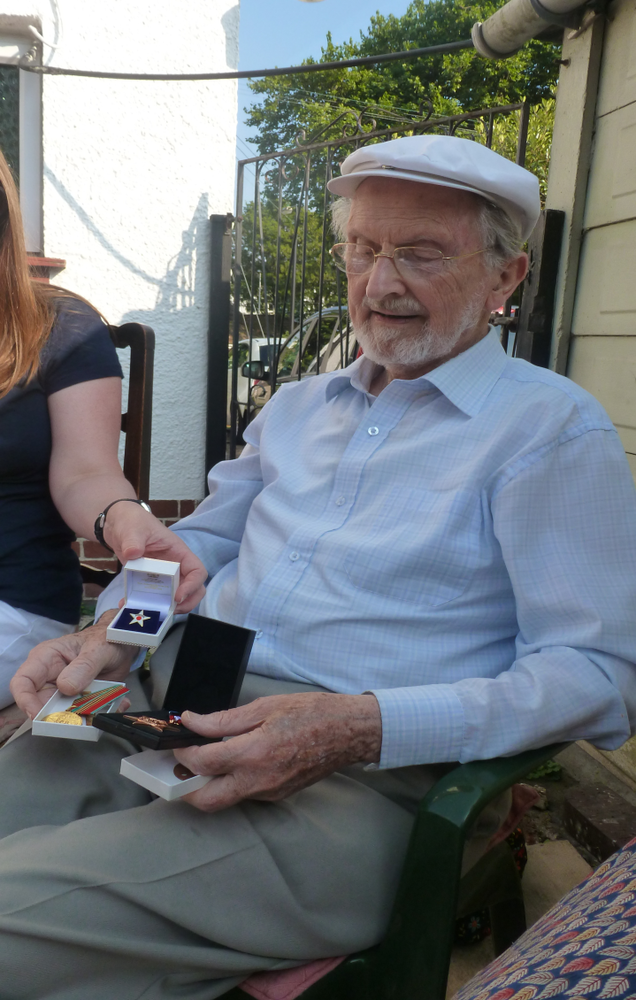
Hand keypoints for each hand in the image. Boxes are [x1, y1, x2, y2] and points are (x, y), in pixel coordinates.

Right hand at [10, 610, 135, 718]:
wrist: (121, 645)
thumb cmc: (104, 639)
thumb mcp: (97, 649)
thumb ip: (84, 666)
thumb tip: (65, 686)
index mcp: (46, 659)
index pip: (23, 681)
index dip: (25, 700)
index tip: (39, 715)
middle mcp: (50, 678)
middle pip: (41, 705)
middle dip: (58, 717)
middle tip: (78, 719)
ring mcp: (64, 692)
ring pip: (64, 715)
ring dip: (84, 716)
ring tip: (104, 707)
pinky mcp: (79, 701)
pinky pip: (84, 715)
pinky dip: (99, 713)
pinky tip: (114, 704)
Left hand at [102, 503, 206, 611]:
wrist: (117, 525)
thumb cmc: (133, 522)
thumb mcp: (133, 529)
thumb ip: (134, 541)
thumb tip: (133, 553)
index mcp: (179, 553)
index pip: (197, 571)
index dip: (192, 586)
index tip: (177, 596)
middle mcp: (175, 567)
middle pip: (193, 589)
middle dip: (186, 603)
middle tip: (170, 610)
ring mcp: (163, 576)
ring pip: (175, 597)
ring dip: (167, 608)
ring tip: (152, 612)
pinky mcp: (148, 582)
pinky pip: (152, 597)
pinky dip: (143, 604)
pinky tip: (127, 604)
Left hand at [173, 692, 381, 812]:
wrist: (347, 732)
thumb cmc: (310, 713)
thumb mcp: (264, 706)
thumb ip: (223, 719)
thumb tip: (192, 721)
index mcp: (254, 753)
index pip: (203, 763)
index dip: (183, 752)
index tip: (178, 740)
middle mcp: (259, 780)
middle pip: (206, 800)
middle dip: (182, 788)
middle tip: (175, 768)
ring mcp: (268, 792)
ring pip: (224, 800)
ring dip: (205, 786)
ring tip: (199, 762)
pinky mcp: (276, 796)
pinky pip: (244, 794)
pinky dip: (229, 783)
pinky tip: (229, 763)